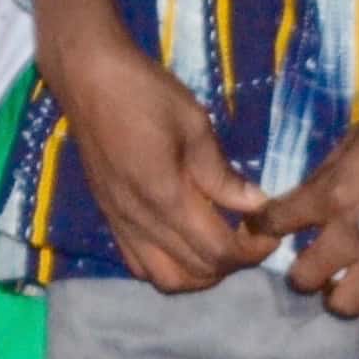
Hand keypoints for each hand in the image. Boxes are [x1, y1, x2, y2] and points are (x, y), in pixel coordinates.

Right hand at [41, 35, 270, 292]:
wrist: (87, 79)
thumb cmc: (144, 93)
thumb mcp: (194, 124)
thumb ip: (221, 173)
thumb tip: (256, 205)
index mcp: (165, 196)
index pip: (218, 250)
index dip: (252, 250)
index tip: (271, 232)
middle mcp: (140, 221)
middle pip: (196, 271)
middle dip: (233, 263)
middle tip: (251, 236)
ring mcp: (120, 224)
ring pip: (166, 279)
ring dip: (200, 273)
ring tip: (220, 246)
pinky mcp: (109, 219)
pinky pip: (140, 266)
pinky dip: (169, 268)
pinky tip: (184, 244)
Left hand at [256, 65, 358, 322]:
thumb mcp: (356, 138)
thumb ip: (327, 176)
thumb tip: (304, 202)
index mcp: (333, 192)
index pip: (275, 223)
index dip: (264, 227)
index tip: (269, 229)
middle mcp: (355, 230)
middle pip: (304, 278)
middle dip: (303, 270)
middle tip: (316, 260)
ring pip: (343, 305)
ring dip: (340, 293)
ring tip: (351, 278)